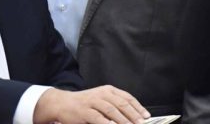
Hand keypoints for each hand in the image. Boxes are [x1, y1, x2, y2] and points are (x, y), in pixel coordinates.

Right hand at [34, 85, 149, 123]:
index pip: (127, 97)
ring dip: (123, 120)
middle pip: (121, 104)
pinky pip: (99, 118)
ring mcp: (92, 102)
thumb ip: (115, 105)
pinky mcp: (85, 112)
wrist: (63, 103)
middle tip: (141, 123)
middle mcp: (101, 94)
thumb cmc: (84, 103)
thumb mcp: (101, 99)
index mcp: (107, 90)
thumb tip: (133, 116)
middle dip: (134, 115)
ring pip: (112, 111)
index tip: (146, 116)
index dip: (138, 107)